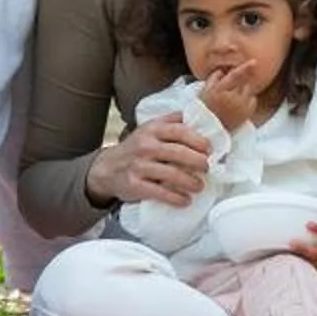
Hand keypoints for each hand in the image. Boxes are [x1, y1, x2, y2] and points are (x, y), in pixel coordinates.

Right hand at [85, 117, 213, 208]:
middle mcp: (145, 145)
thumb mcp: (149, 128)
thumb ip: (171, 121)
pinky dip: (176, 198)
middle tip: (207, 168)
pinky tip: (185, 200)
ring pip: (171, 174)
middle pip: (178, 152)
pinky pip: (160, 192)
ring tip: (200, 186)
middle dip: (198, 162)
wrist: (107, 168)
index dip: (198, 140)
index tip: (209, 149)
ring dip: (190, 182)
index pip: (179, 131)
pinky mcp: (135, 185)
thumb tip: (198, 115)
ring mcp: (139, 165)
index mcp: (152, 129)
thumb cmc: (135, 148)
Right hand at [197, 64, 261, 132]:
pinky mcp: (247, 113)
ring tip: (233, 97)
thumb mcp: (205, 90)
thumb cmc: (206, 107)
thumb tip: (223, 71)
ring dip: (243, 89)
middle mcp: (232, 98)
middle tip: (231, 88)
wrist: (210, 127)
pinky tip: (239, 103)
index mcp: (219, 91)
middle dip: (239, 81)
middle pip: (243, 82)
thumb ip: (214, 78)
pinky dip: (248, 98)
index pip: (234, 76)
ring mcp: (240, 107)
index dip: (244, 68)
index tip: (253, 62)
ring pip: (248, 90)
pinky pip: (253, 99)